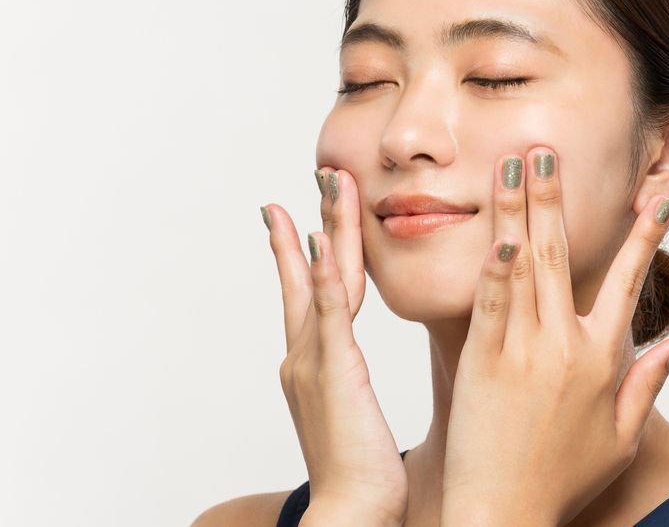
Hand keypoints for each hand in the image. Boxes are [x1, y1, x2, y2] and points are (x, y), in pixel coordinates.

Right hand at [261, 167, 406, 526]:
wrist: (351, 515)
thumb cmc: (361, 474)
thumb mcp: (354, 413)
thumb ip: (351, 382)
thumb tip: (357, 370)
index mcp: (315, 363)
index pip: (314, 291)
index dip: (309, 249)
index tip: (309, 214)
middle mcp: (306, 354)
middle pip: (312, 272)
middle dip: (315, 221)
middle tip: (321, 176)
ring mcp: (315, 360)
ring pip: (323, 279)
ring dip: (326, 228)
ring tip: (330, 184)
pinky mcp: (335, 372)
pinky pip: (331, 313)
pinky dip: (325, 275)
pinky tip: (327, 241)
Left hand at [441, 148, 668, 525]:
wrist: (502, 514)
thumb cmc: (561, 479)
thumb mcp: (621, 437)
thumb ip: (650, 382)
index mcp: (603, 361)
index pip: (629, 284)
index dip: (641, 238)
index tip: (653, 198)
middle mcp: (564, 346)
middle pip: (562, 255)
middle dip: (554, 196)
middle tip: (546, 149)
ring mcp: (521, 351)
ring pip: (522, 266)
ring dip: (517, 210)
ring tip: (510, 163)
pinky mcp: (481, 361)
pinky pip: (489, 302)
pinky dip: (493, 264)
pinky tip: (494, 229)